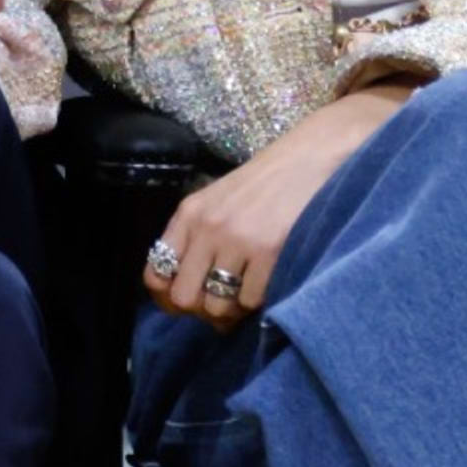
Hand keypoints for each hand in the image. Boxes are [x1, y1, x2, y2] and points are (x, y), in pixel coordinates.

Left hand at [147, 83, 415, 327]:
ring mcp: (238, 240)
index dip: (168, 299)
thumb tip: (186, 297)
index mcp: (189, 215)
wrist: (311, 156)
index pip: (154, 275)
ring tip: (246, 293)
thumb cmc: (265, 184)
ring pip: (219, 305)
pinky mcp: (269, 251)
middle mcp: (207, 228)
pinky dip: (260, 300)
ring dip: (233, 309)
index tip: (188, 303)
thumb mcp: (217, 201)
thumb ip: (196, 239)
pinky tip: (268, 282)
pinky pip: (252, 300)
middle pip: (184, 298)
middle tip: (223, 303)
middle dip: (202, 311)